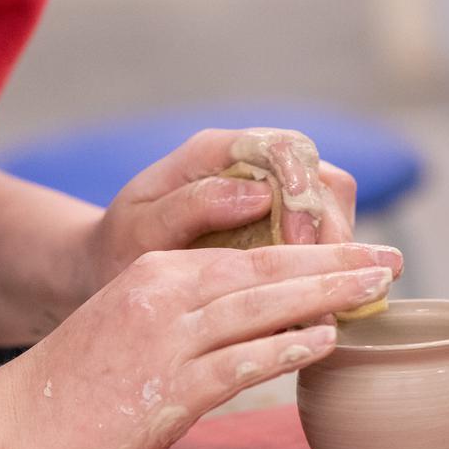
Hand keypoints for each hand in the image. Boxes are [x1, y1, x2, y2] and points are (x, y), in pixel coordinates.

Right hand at [0, 242, 400, 448]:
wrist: (7, 428)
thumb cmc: (68, 389)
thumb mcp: (127, 331)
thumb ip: (184, 324)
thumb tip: (249, 336)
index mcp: (153, 275)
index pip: (246, 256)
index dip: (306, 252)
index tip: (351, 252)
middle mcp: (163, 293)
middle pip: (265, 269)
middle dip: (333, 261)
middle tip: (388, 258)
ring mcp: (166, 338)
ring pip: (261, 304)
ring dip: (326, 293)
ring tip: (376, 287)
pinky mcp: (167, 387)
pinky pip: (241, 360)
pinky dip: (288, 346)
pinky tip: (328, 339)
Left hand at [83, 128, 357, 291]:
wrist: (110, 264)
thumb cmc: (120, 246)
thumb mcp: (140, 229)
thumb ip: (193, 206)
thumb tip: (259, 195)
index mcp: (214, 152)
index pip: (283, 150)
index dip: (302, 194)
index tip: (299, 244)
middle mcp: (251, 163)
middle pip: (321, 177)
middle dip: (331, 228)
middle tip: (328, 281)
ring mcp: (270, 192)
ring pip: (333, 204)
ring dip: (338, 248)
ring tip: (333, 295)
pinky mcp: (281, 223)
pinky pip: (323, 234)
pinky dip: (329, 264)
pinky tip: (323, 298)